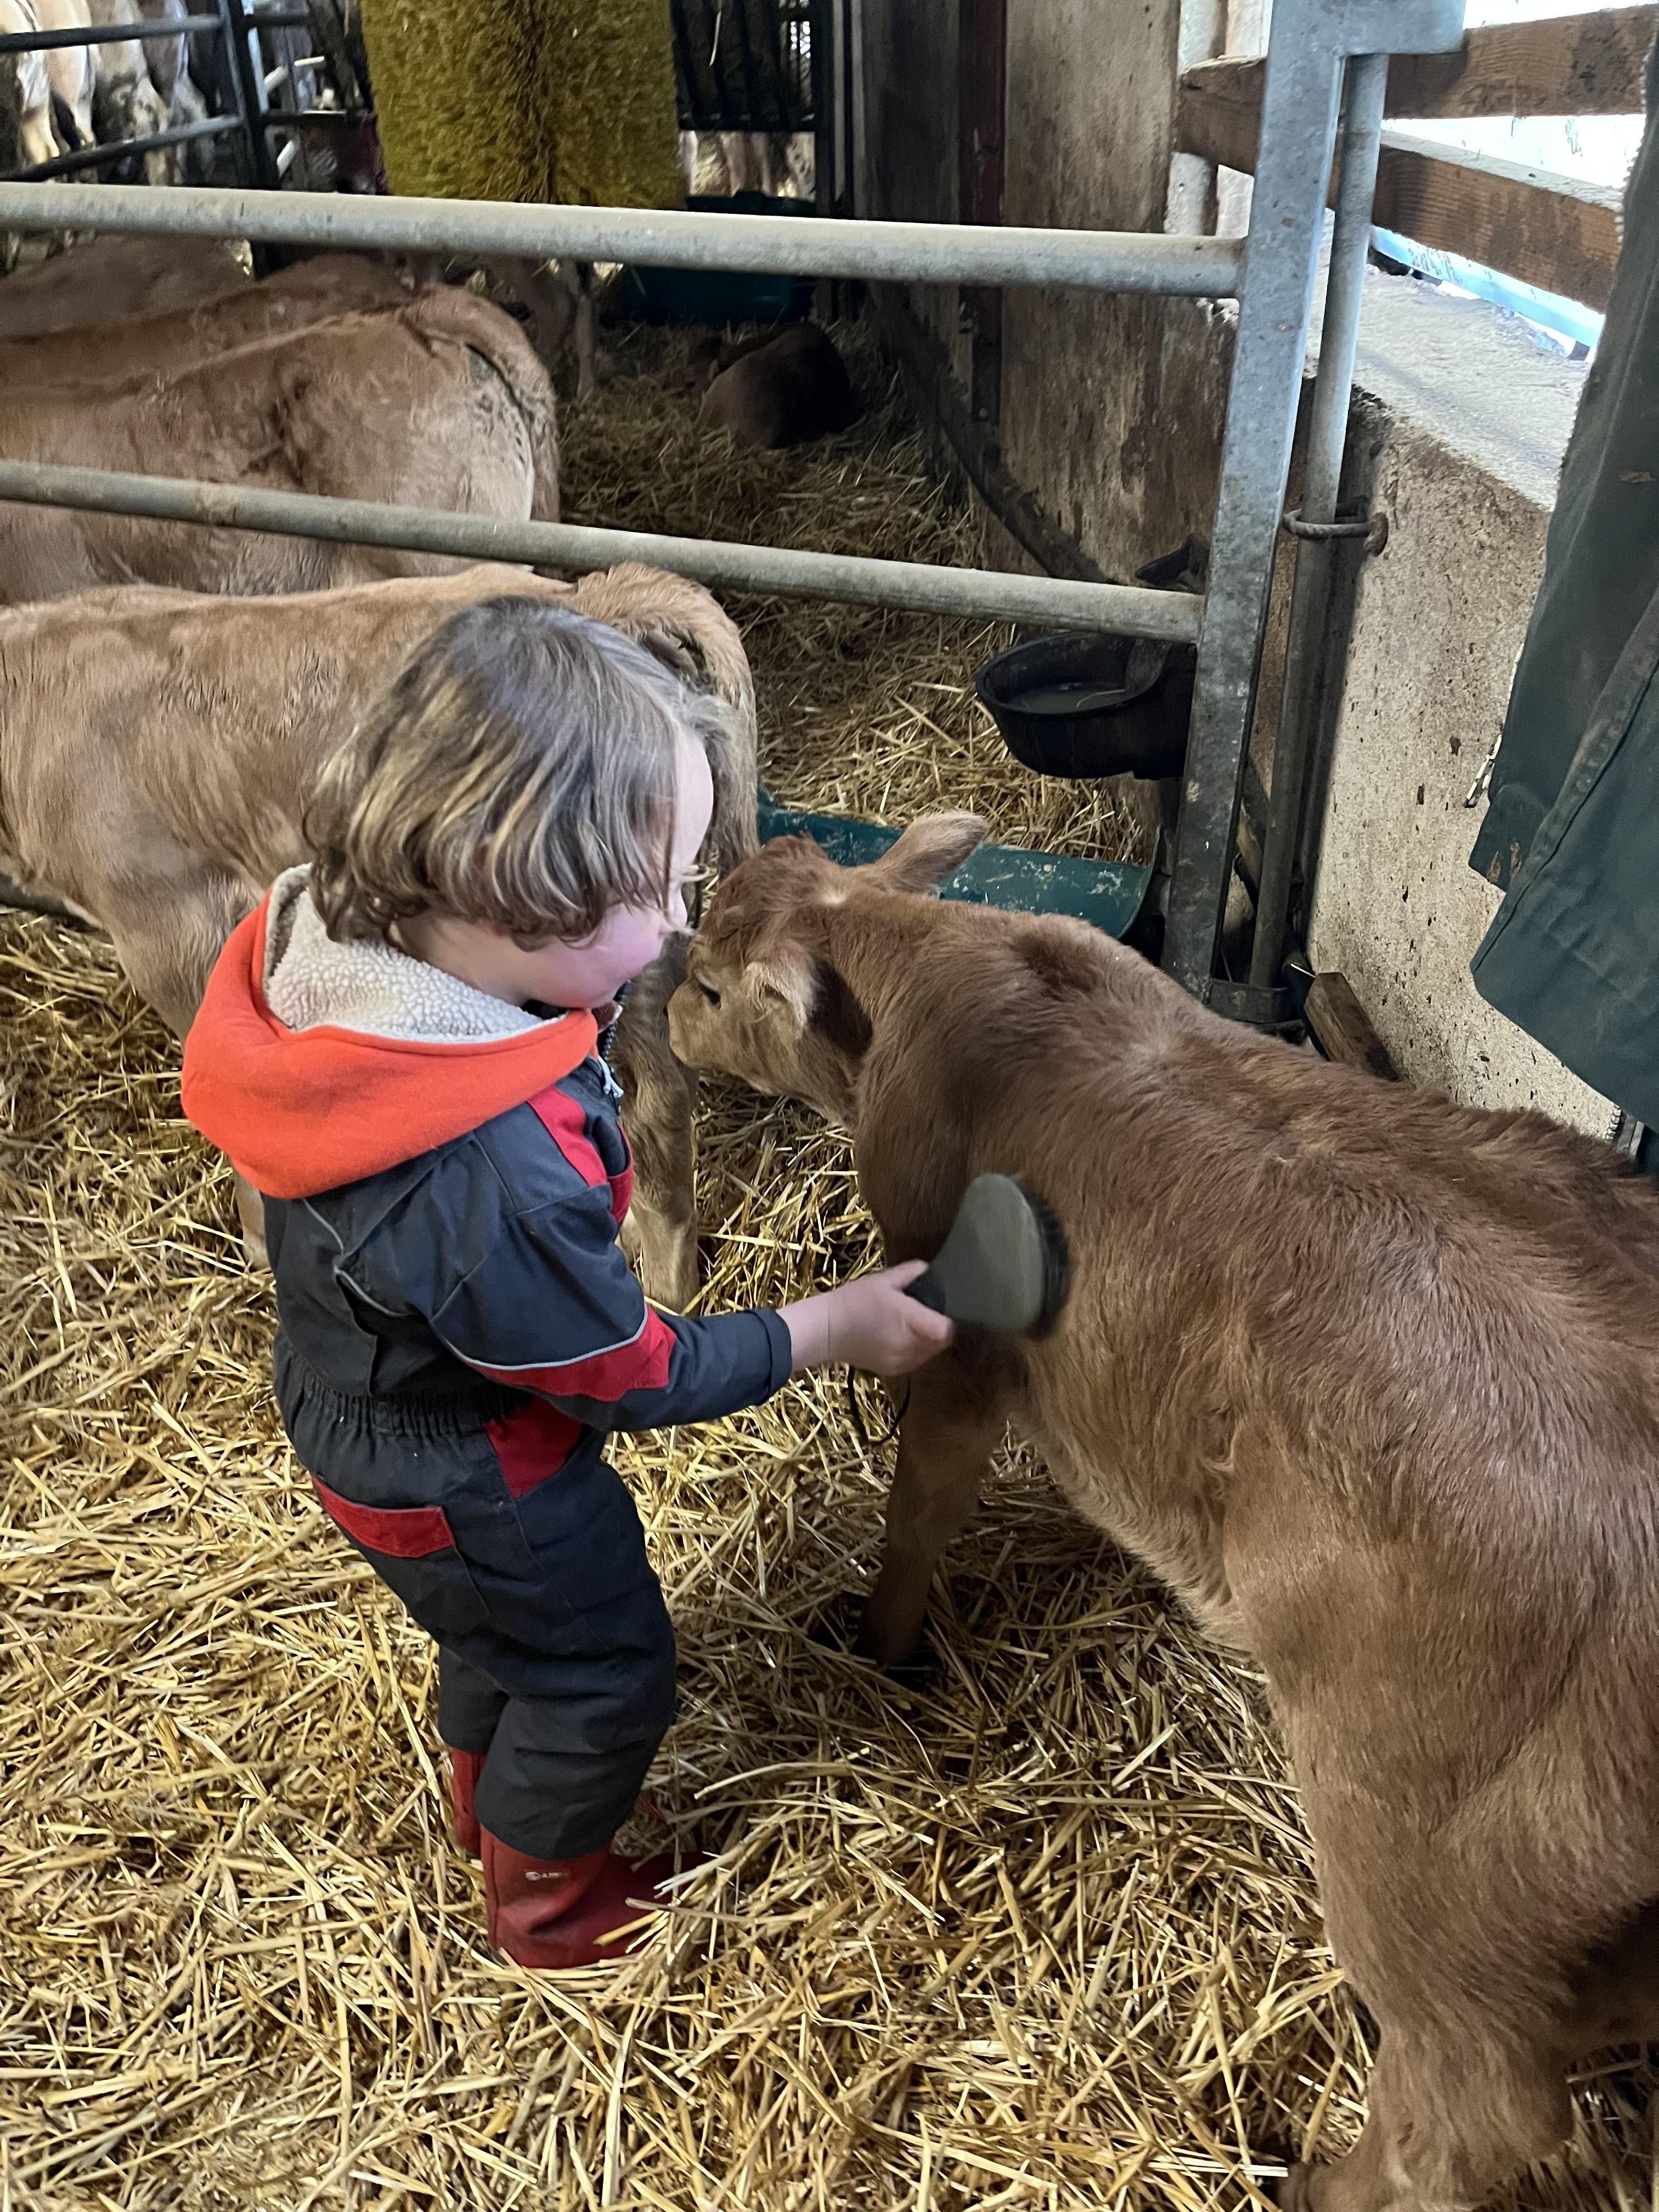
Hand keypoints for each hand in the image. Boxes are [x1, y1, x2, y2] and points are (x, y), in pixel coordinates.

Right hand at [782, 1261, 955, 1377]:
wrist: (825, 1330)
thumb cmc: (854, 1301)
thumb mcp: (882, 1281)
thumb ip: (908, 1273)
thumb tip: (926, 1269)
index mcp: (911, 1322)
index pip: (945, 1331)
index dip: (947, 1321)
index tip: (939, 1311)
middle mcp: (910, 1346)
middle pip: (939, 1344)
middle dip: (936, 1331)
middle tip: (923, 1316)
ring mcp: (900, 1362)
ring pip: (927, 1355)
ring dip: (925, 1343)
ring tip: (909, 1328)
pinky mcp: (890, 1371)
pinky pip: (912, 1363)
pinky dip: (911, 1352)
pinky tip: (897, 1339)